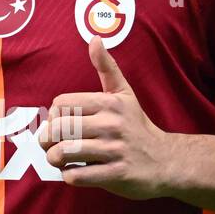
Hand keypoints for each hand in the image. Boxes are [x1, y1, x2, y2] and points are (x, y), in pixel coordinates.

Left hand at [37, 36, 170, 199]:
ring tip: (60, 159)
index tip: (61, 124)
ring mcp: (115, 150)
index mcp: (110, 103)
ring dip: (55, 159)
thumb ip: (107, 68)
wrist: (166, 160)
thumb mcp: (124, 94)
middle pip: (59, 129)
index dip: (54, 116)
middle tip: (52, 144)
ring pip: (65, 152)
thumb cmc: (137, 126)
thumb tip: (95, 38)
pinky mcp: (117, 174)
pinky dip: (69, 175)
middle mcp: (112, 124)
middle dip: (48, 139)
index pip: (62, 104)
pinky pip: (77, 176)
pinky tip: (75, 172)